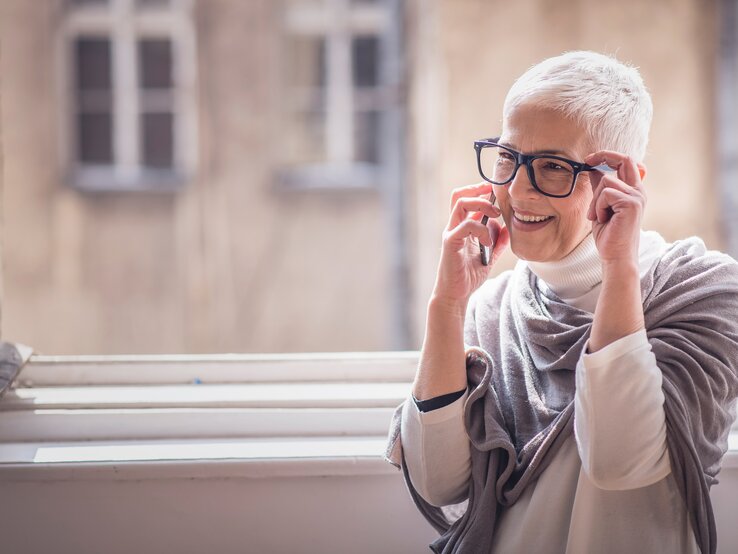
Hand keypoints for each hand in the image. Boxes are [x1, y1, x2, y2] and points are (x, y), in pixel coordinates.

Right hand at [432, 183, 509, 306]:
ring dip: (482, 205)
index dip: (480, 191)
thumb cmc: (468, 276)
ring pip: (461, 204)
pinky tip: (489, 242)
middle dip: (479, 190)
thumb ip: (498, 241)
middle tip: (496, 197)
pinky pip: (465, 226)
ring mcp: (451, 233)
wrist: (456, 294)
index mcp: (462, 227)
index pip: (466, 199)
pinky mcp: (451, 243)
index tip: (496, 191)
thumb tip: (507, 227)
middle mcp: (454, 227)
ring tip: (496, 215)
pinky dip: (481, 230)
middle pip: (460, 195)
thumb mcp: (489, 256)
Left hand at [584, 151, 645, 265]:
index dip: (608, 156)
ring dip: (595, 200)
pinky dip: (598, 207)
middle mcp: (638, 191)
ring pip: (607, 181)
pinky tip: (603, 219)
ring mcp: (637, 197)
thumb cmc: (608, 234)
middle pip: (625, 160)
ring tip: (598, 216)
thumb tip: (593, 169)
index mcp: (633, 191)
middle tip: (587, 160)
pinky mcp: (631, 204)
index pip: (626, 163)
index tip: (590, 159)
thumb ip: (600, 189)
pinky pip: (605, 194)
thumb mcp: (600, 207)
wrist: (615, 255)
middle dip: (604, 155)